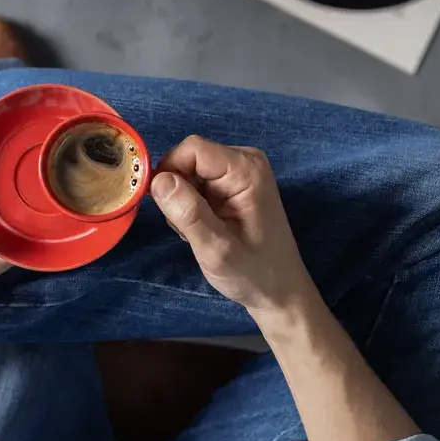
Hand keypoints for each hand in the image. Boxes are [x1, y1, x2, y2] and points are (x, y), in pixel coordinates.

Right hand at [152, 135, 311, 314]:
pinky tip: (205, 229)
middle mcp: (244, 162)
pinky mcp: (233, 185)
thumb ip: (188, 214)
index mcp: (246, 170)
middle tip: (189, 228)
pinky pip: (197, 183)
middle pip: (189, 159)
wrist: (280, 291)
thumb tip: (158, 180)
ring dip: (183, 203)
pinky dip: (191, 206)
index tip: (165, 207)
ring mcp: (240, 172)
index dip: (170, 171)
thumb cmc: (253, 274)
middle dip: (177, 192)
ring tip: (200, 233)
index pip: (191, 149)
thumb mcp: (216, 250)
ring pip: (189, 172)